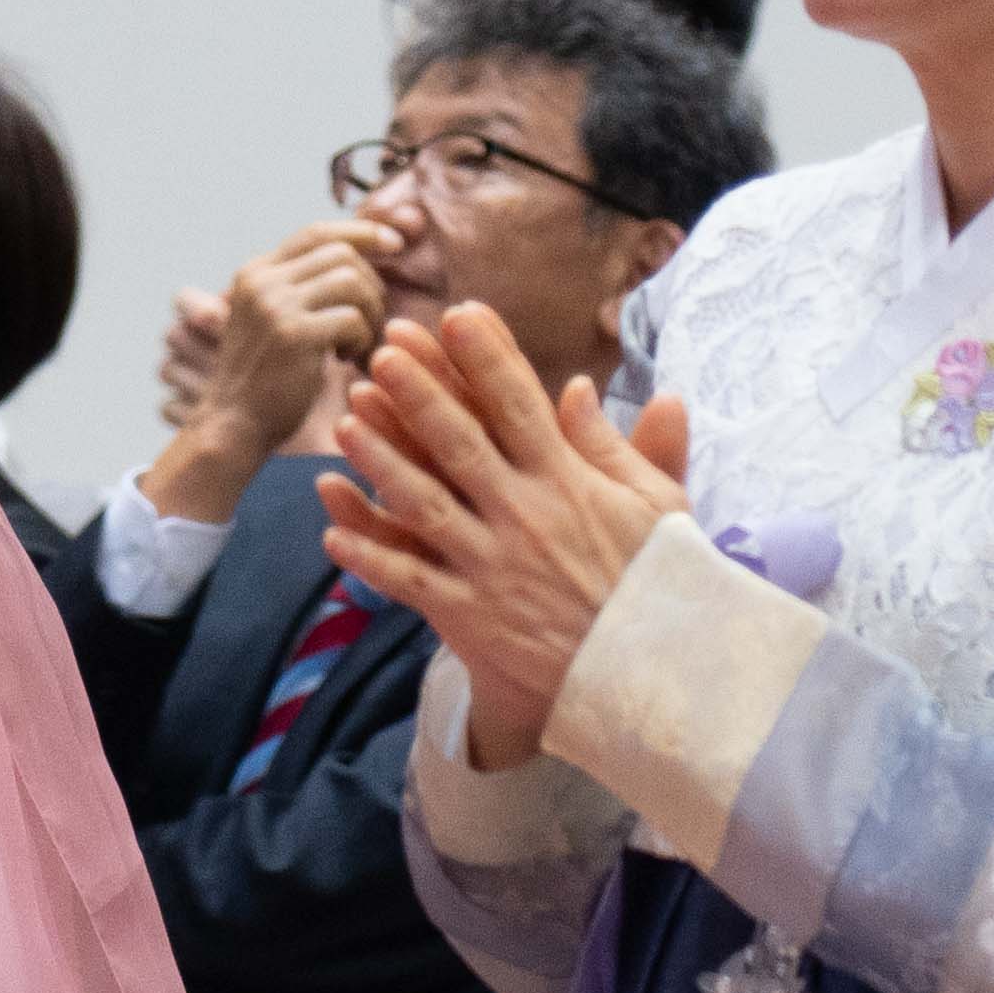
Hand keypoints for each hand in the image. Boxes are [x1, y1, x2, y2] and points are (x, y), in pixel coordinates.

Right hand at [153, 218, 389, 520]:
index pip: (317, 232)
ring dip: (370, 312)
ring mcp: (275, 305)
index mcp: (256, 272)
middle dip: (370, 285)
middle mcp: (262, 280)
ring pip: (352, 281)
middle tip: (369, 323)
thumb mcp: (272, 319)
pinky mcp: (293, 334)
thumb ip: (300, 287)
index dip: (361, 232)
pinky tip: (348, 360)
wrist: (233, 426)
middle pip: (341, 253)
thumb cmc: (265, 379)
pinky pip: (353, 318)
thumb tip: (357, 255)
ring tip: (357, 344)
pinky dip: (362, 339)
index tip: (395, 243)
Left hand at [319, 307, 695, 768]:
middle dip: (419, 392)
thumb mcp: (657, 507)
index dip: (487, 357)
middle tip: (383, 350)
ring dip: (381, 460)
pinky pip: (410, 581)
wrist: (651, 679)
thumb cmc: (661, 587)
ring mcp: (491, 567)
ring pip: (424, 503)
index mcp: (569, 484)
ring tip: (346, 421)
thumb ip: (616, 445)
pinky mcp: (470, 617)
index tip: (459, 313)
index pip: (520, 405)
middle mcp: (524, 517)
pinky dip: (370, 557)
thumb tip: (578, 386)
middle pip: (460, 442)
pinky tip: (333, 530)